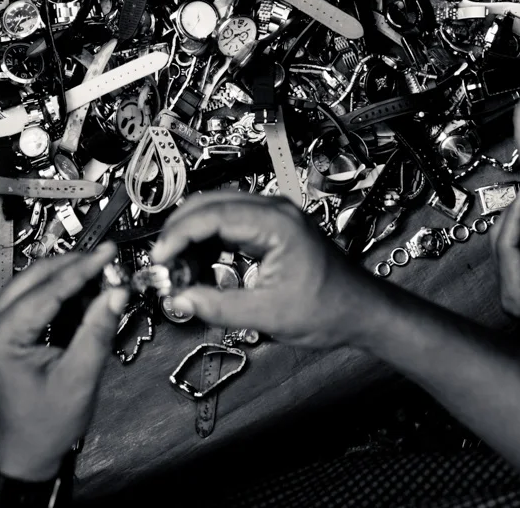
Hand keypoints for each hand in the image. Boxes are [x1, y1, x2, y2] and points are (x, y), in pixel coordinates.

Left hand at [0, 244, 127, 481]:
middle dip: (74, 267)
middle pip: (36, 277)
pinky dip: (56, 295)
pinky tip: (81, 298)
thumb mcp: (78, 379)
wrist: (21, 458)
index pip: (49, 288)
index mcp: (3, 335)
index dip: (84, 267)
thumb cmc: (42, 428)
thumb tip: (114, 293)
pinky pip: (30, 301)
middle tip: (109, 264)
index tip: (109, 254)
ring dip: (66, 279)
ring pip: (32, 285)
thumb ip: (96, 331)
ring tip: (101, 279)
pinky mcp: (3, 335)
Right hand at [151, 192, 377, 348]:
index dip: (178, 235)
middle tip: (163, 266)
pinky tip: (199, 270)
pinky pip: (227, 226)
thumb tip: (179, 300)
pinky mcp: (269, 230)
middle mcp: (272, 210)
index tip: (158, 259)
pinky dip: (208, 245)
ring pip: (214, 214)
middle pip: (208, 205)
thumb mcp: (268, 314)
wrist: (361, 312)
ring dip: (192, 240)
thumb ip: (218, 307)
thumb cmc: (329, 309)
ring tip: (180, 274)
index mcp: (275, 222)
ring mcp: (271, 217)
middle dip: (180, 234)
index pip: (212, 215)